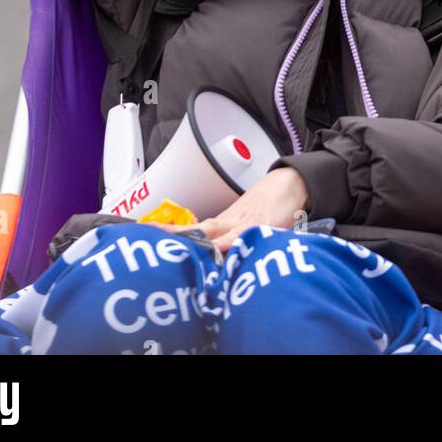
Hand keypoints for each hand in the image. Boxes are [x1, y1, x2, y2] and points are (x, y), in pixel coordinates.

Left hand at [158, 168, 310, 253]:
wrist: (290, 183)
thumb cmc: (270, 205)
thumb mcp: (246, 222)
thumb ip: (231, 238)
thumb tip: (215, 258)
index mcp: (224, 222)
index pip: (194, 230)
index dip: (173, 232)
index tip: (151, 234)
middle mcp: (229, 223)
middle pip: (198, 230)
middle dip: (175, 234)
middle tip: (152, 234)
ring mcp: (242, 224)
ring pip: (213, 234)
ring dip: (194, 240)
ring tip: (175, 244)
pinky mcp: (259, 227)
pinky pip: (240, 238)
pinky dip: (228, 244)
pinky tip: (216, 251)